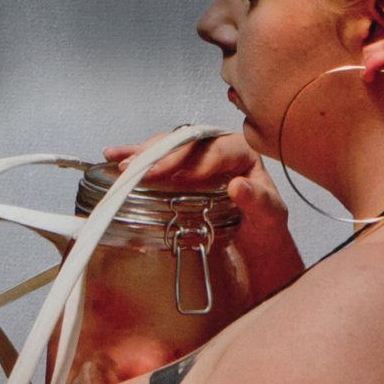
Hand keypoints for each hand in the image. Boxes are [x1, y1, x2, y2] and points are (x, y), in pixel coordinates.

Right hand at [101, 129, 305, 298]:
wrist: (252, 241)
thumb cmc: (262, 227)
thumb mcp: (270, 216)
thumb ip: (258, 200)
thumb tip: (237, 184)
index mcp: (242, 153)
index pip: (216, 149)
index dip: (197, 162)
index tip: (181, 177)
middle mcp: (216, 148)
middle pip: (186, 143)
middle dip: (163, 155)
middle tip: (145, 171)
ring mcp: (193, 157)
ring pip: (167, 145)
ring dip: (142, 154)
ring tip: (124, 165)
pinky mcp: (176, 168)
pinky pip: (153, 157)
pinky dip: (132, 155)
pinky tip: (114, 155)